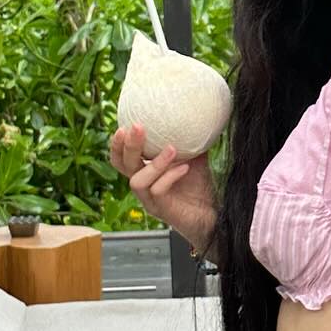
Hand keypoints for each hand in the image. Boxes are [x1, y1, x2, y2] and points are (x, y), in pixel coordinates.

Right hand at [110, 122, 216, 246]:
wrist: (213, 216)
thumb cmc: (199, 187)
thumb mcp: (194, 158)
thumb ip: (189, 141)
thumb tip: (196, 115)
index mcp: (145, 174)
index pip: (121, 158)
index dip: (118, 144)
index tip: (125, 124)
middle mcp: (143, 187)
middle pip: (123, 166)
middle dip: (127, 145)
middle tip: (137, 127)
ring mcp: (150, 200)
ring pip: (137, 181)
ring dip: (154, 163)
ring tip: (172, 148)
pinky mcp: (162, 210)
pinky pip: (158, 191)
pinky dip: (170, 176)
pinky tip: (185, 167)